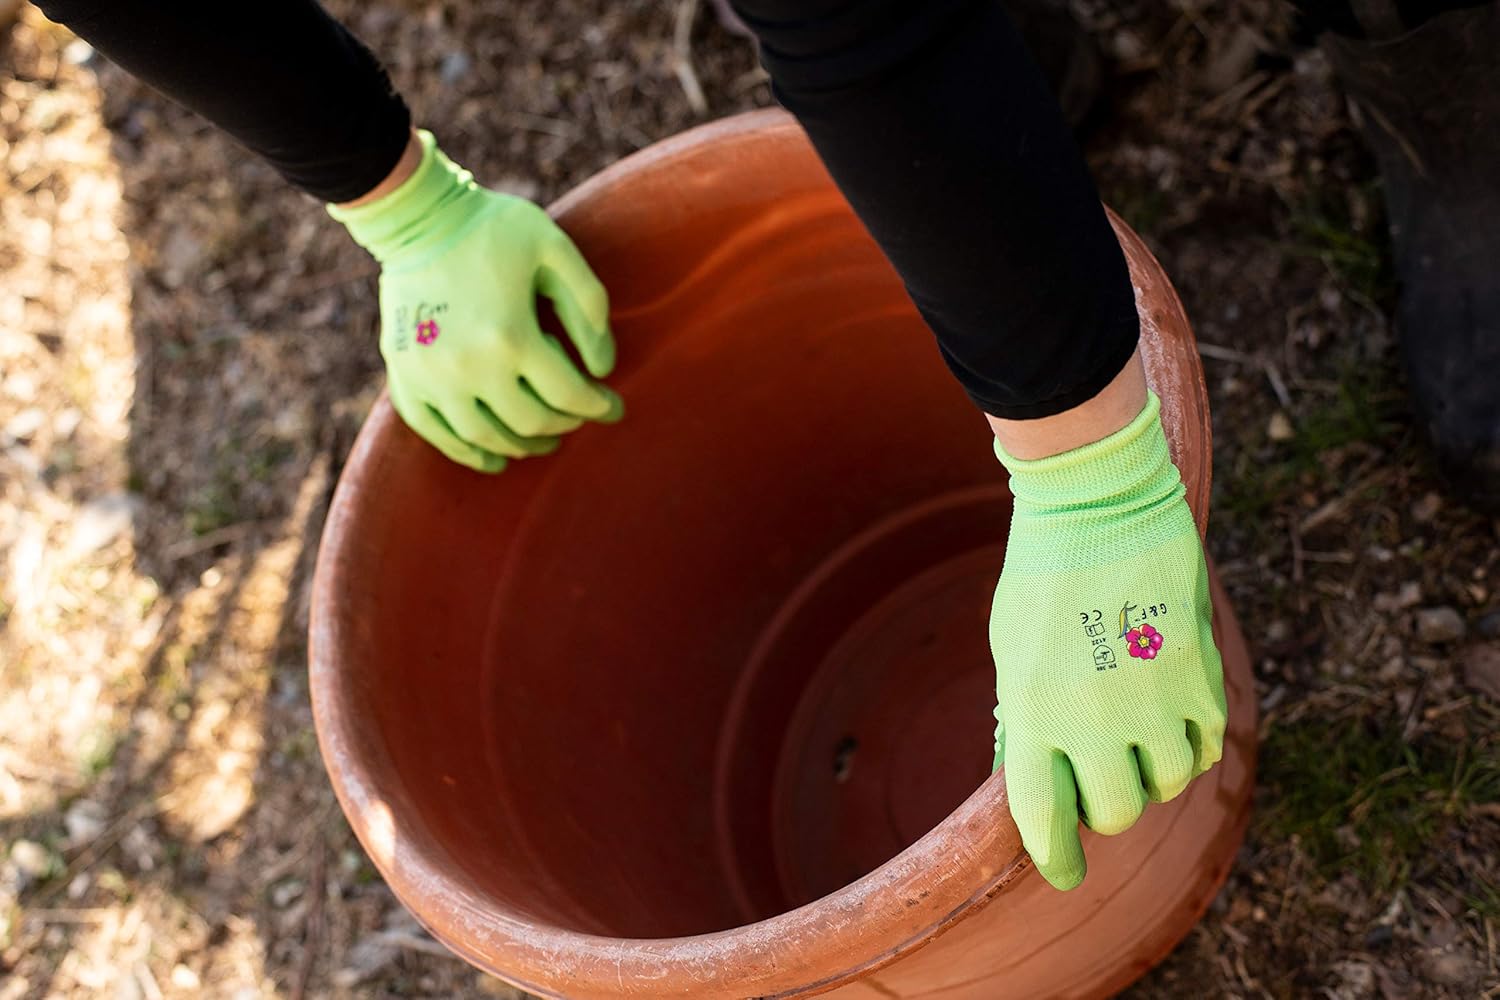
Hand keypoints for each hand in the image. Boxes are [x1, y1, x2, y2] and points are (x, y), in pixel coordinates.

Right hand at [329, 130, 619, 471]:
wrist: (416, 217)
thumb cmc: (494, 228)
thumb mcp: (556, 249)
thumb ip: (589, 306)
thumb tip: (604, 368)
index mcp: (511, 336)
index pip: (569, 394)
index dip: (598, 406)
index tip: (614, 407)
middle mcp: (468, 366)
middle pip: (531, 422)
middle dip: (565, 425)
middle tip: (580, 416)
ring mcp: (431, 377)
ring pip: (486, 438)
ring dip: (523, 446)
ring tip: (545, 439)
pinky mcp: (405, 376)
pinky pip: (436, 432)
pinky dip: (467, 454)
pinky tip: (495, 459)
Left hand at [989, 392, 1226, 889]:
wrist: (1100, 509)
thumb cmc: (1042, 577)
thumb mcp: (1011, 650)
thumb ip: (1024, 718)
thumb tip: (1040, 778)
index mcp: (1031, 712)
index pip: (1043, 816)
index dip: (1055, 857)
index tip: (1064, 874)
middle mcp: (1091, 719)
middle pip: (1114, 813)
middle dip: (1107, 806)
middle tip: (1102, 777)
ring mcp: (1150, 703)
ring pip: (1166, 785)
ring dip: (1150, 771)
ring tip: (1135, 732)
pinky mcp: (1198, 680)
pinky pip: (1204, 748)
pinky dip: (1188, 745)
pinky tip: (1170, 717)